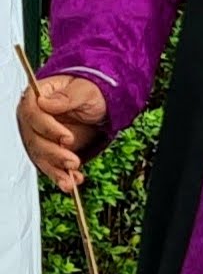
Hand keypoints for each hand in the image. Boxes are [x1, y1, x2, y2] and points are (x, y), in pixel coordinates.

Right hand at [16, 75, 108, 192]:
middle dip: (53, 153)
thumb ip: (68, 96)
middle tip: (72, 161)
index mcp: (36, 98)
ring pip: (40, 156)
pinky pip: (50, 165)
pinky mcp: (50, 150)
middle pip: (33, 139)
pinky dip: (60, 176)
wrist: (98, 105)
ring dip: (55, 170)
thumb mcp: (85, 89)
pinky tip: (71, 183)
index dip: (47, 128)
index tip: (67, 138)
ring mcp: (40, 136)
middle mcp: (33, 118)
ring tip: (71, 180)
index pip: (32, 114)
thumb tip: (47, 102)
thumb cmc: (89, 91)